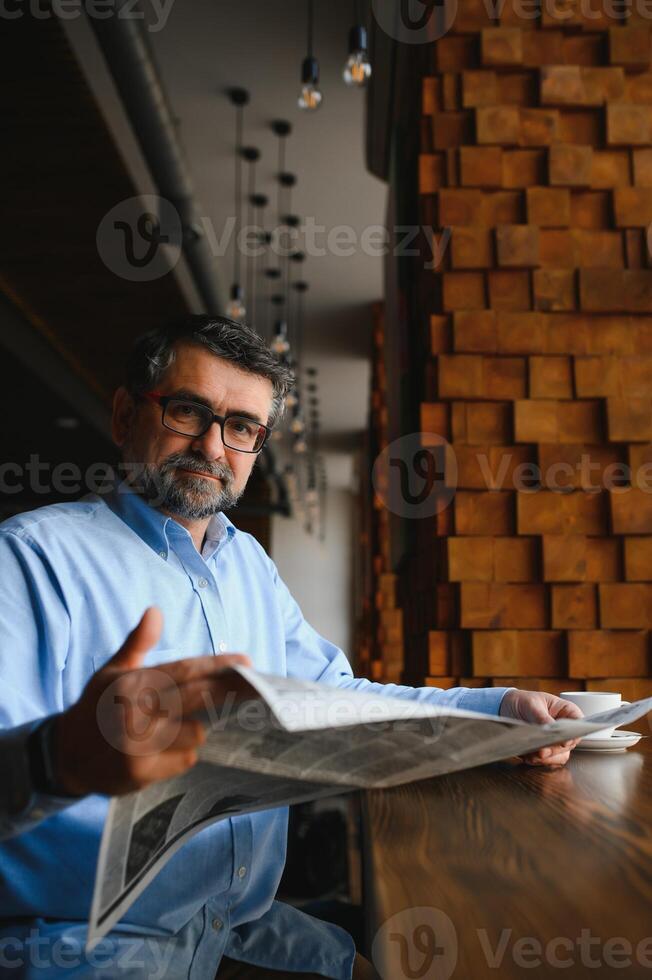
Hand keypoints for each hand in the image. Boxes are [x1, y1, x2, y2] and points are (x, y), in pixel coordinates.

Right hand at [52, 607, 250, 796]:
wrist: (67, 756)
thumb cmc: (98, 707)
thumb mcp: (113, 672)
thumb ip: (138, 643)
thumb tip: (155, 611)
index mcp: (131, 683)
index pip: (184, 671)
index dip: (217, 666)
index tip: (246, 662)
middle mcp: (134, 712)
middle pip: (198, 698)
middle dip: (230, 692)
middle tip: (257, 686)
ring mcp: (137, 745)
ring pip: (195, 733)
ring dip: (194, 730)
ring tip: (172, 727)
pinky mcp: (141, 773)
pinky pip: (185, 759)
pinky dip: (181, 754)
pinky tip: (162, 751)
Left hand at [499, 689, 583, 766]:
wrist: (506, 707)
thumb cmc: (523, 701)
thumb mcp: (531, 704)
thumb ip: (541, 717)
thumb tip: (551, 729)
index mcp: (566, 711)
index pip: (579, 723)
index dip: (575, 733)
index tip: (565, 740)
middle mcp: (564, 729)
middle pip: (569, 743)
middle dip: (556, 748)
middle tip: (543, 750)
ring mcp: (555, 741)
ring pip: (560, 755)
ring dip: (548, 758)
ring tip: (534, 755)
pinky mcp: (545, 750)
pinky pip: (547, 761)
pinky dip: (538, 761)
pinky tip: (528, 757)